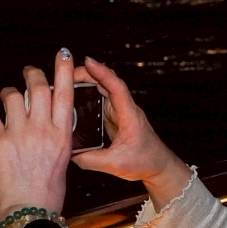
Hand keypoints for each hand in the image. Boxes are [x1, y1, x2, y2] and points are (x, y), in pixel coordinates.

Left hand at [0, 49, 75, 219]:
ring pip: (11, 97)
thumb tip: (45, 116)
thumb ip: (55, 133)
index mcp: (61, 134)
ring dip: (9, 96)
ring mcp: (18, 135)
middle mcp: (41, 130)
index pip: (64, 93)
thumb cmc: (47, 189)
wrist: (29, 211)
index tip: (63, 54)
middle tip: (28, 72)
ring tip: (8, 102)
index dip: (63, 70)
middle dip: (31, 74)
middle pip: (36, 87)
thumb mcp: (62, 157)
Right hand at [70, 57, 192, 208]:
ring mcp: (121, 112)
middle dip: (88, 73)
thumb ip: (91, 159)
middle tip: (67, 72)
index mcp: (130, 116)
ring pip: (104, 89)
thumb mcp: (115, 164)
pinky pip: (101, 100)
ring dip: (87, 82)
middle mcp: (126, 109)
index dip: (102, 72)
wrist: (159, 166)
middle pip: (108, 83)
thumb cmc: (145, 162)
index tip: (88, 61)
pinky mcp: (116, 117)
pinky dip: (88, 94)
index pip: (117, 88)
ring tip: (67, 80)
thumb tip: (68, 153)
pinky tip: (74, 95)